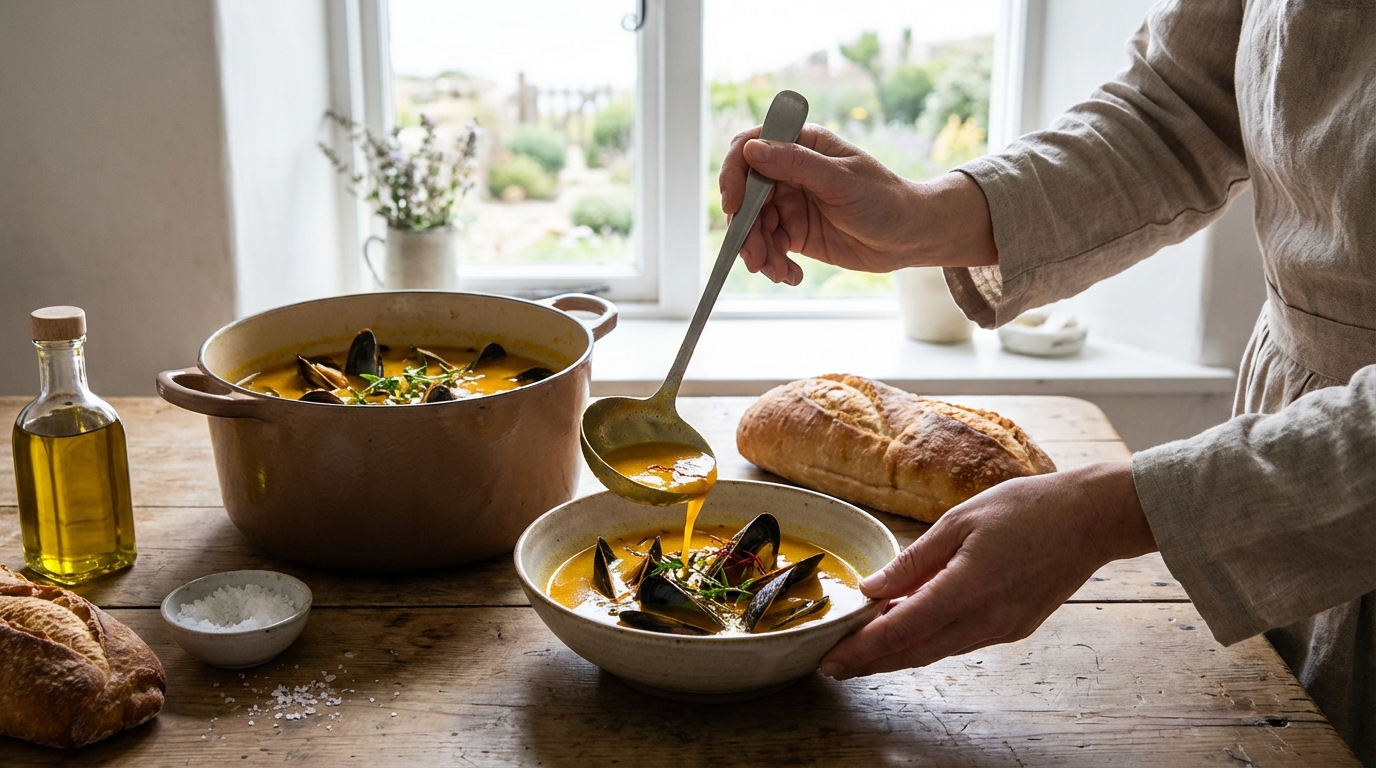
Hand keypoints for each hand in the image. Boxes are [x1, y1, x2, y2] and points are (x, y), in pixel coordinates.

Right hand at [718, 124, 997, 284]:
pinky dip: (773, 263)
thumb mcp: (841, 180)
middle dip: (745, 228)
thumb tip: (752, 149)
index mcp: (802, 146)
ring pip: (753, 225)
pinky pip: (769, 246)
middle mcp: (790, 172)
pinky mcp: (795, 232)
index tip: (733, 205)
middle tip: (755, 257)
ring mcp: (790, 203)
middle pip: (746, 195)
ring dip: (758, 251)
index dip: (734, 175)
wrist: (910, 237)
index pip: (750, 149)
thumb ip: (796, 164)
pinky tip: (790, 275)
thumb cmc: (885, 199)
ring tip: (777, 271)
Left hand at [819, 460, 1155, 678]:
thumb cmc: (1027, 508)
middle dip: (871, 662)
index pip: (902, 629)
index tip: (830, 657)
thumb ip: (913, 560)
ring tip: (861, 652)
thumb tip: (871, 588)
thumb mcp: (959, 521)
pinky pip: (960, 641)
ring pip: (937, 651)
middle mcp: (986, 618)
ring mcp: (1003, 628)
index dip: (862, 648)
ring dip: (897, 655)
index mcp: (968, 587)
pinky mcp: (1015, 628)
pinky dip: (928, 641)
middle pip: (915, 652)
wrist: (1091, 519)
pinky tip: (908, 632)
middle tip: (833, 665)